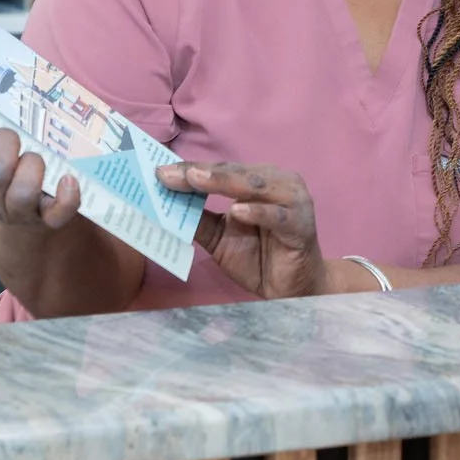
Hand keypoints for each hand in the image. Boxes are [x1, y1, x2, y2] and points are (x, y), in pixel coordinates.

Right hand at [0, 120, 81, 230]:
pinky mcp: (49, 219)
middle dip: (4, 145)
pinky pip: (58, 213)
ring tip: (34, 156)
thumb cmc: (2, 180)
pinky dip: (67, 196)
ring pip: (22, 194)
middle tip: (12, 136)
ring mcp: (20, 213)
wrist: (27, 218)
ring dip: (31, 167)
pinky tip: (69, 179)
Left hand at [158, 162, 331, 299]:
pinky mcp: (301, 224)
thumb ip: (198, 219)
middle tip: (169, 174)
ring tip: (196, 180)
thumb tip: (163, 204)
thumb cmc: (258, 258)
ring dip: (224, 182)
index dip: (189, 169)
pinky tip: (237, 211)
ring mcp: (292, 201)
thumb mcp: (219, 238)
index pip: (220, 170)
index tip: (158, 171)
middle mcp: (276, 182)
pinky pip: (277, 216)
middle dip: (200, 173)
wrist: (292, 289)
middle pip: (234, 172)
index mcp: (257, 180)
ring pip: (254, 186)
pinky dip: (258, 212)